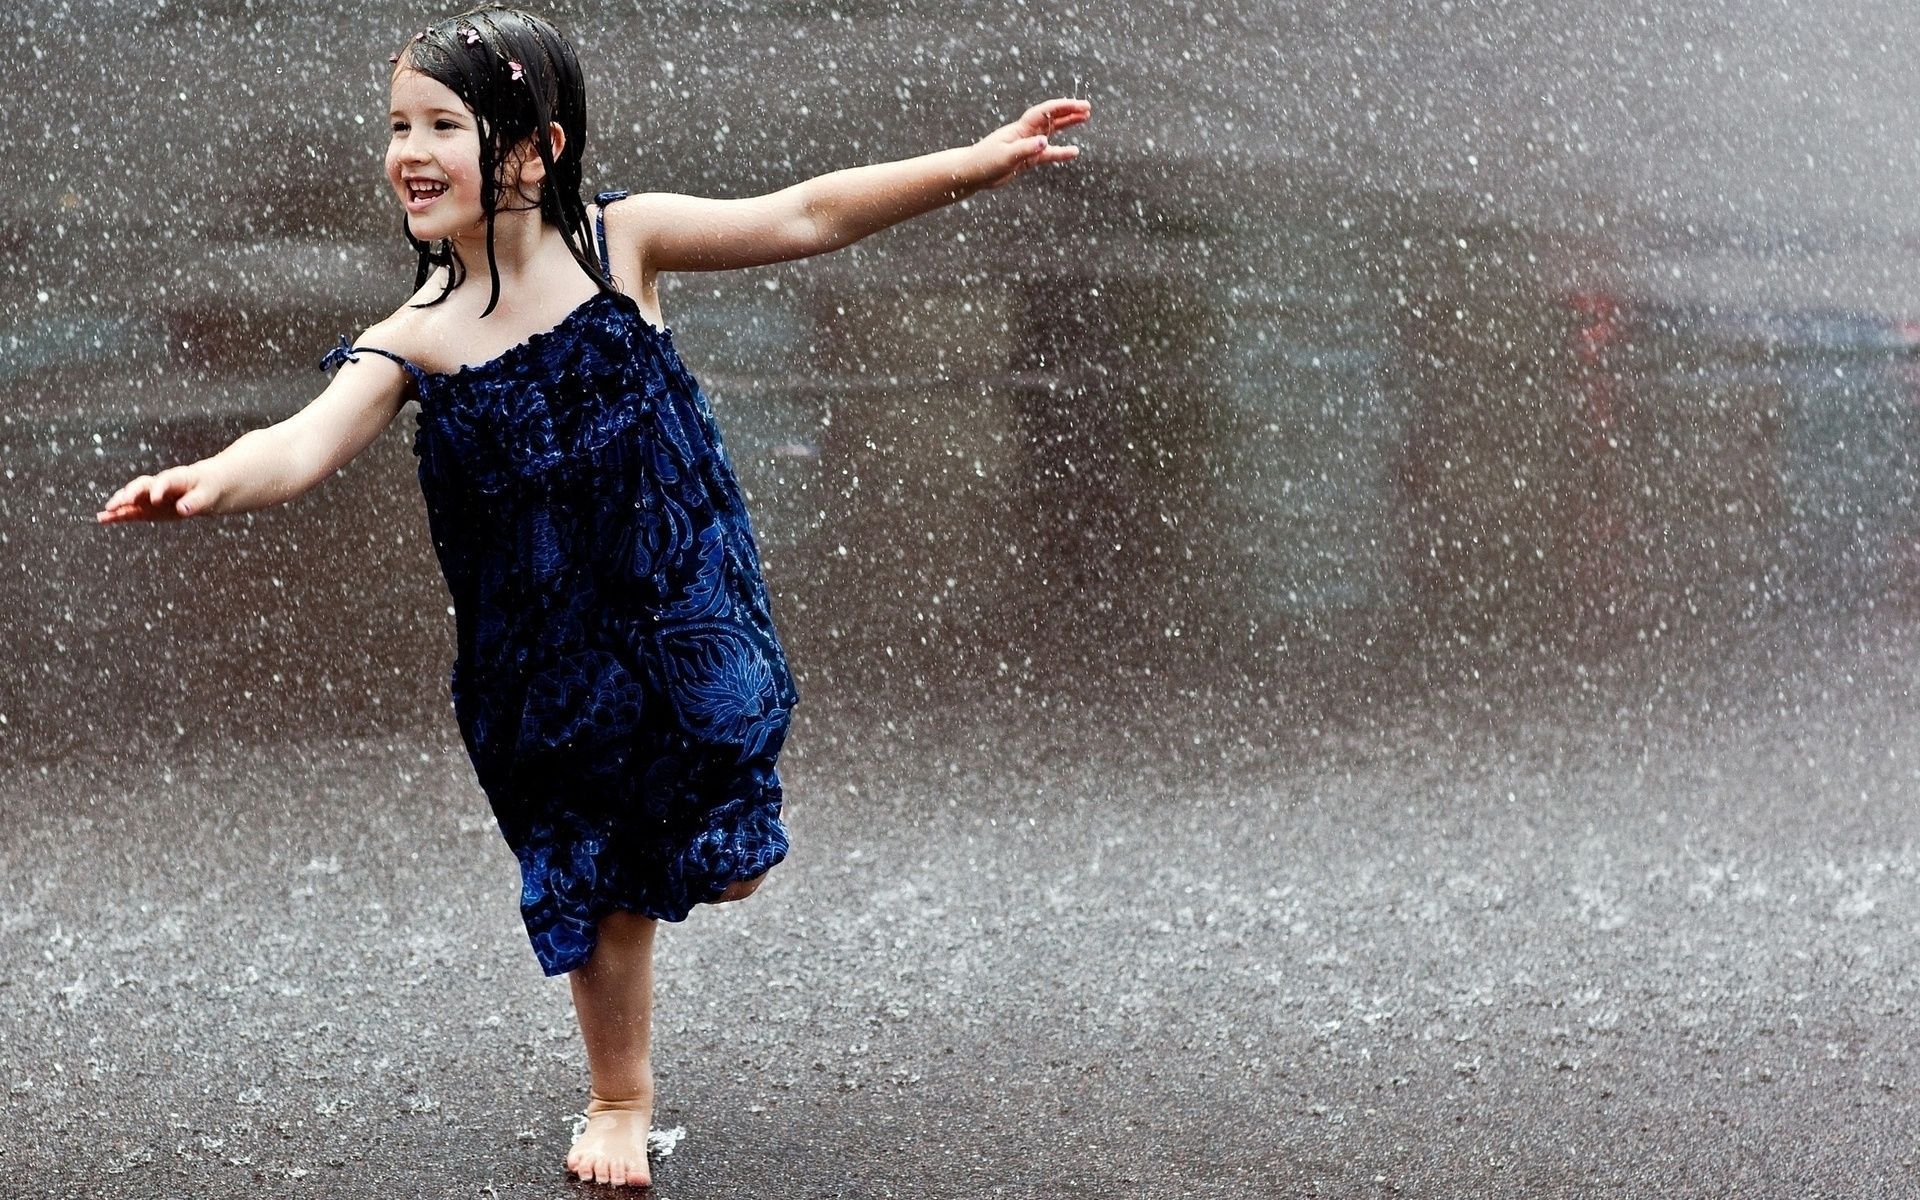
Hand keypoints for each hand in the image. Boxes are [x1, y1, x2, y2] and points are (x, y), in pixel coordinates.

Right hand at [96, 463, 222, 523]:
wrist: (205, 485)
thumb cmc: (208, 487)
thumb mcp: (208, 494)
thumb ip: (196, 501)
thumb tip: (183, 509)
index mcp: (176, 477)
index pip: (165, 481)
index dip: (159, 488)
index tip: (155, 499)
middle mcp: (159, 484)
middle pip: (141, 486)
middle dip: (131, 494)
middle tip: (120, 503)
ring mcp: (151, 495)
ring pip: (132, 498)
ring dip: (118, 505)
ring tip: (103, 515)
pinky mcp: (148, 507)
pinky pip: (132, 510)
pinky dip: (119, 515)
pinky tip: (104, 519)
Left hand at [975, 98, 1089, 189]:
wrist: (971, 173)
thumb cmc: (984, 162)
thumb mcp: (1005, 156)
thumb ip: (1026, 149)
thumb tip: (1045, 142)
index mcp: (1020, 128)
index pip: (1045, 112)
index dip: (1063, 107)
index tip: (1079, 105)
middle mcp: (1026, 133)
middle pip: (1051, 118)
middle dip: (1069, 111)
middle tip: (1087, 108)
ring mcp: (1027, 145)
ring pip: (1052, 132)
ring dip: (1067, 125)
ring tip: (1085, 118)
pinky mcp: (1026, 159)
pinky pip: (1048, 153)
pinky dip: (1061, 152)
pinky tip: (1074, 152)